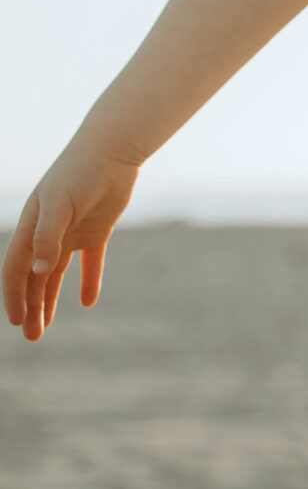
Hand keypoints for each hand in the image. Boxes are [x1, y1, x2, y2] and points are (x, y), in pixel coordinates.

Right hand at [4, 140, 140, 341]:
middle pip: (33, 277)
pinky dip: (89, 281)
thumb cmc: (79, 173)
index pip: (15, 268)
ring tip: (47, 327)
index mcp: (30, 226)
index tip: (17, 321)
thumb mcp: (59, 205)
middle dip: (31, 306)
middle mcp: (47, 232)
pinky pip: (90, 262)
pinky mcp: (96, 231)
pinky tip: (88, 302)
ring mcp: (71, 232)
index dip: (15, 295)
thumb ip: (48, 237)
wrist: (112, 151)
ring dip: (50, 300)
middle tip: (33, 337)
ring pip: (55, 274)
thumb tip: (37, 271)